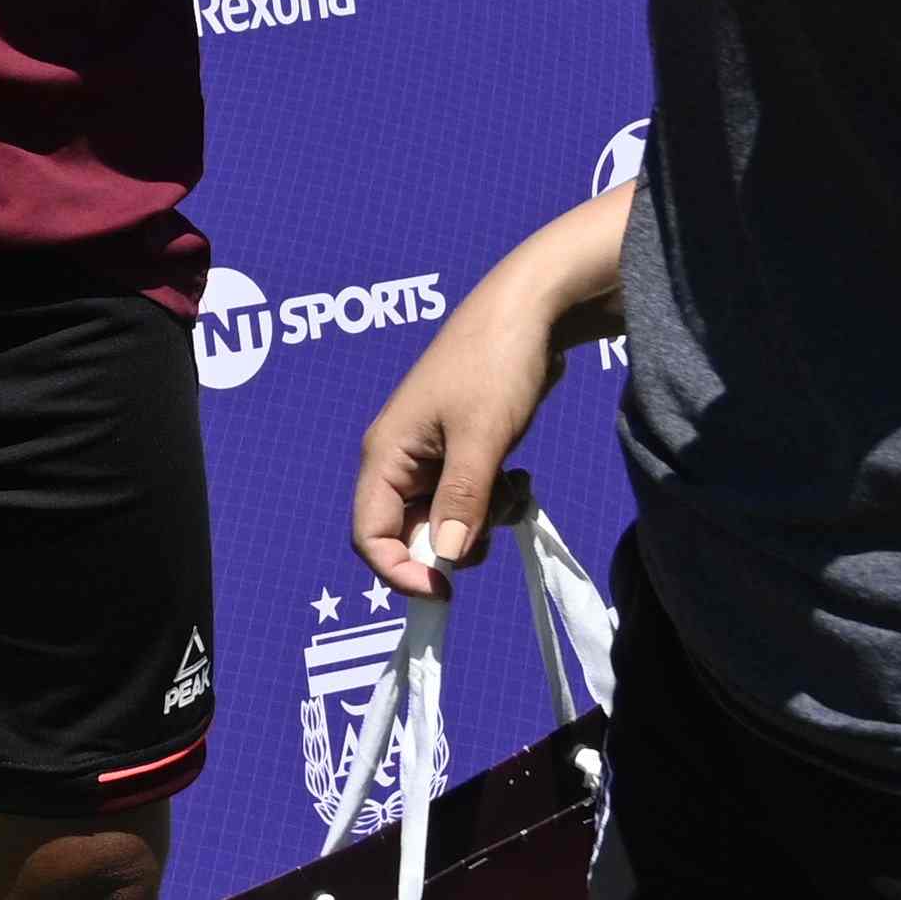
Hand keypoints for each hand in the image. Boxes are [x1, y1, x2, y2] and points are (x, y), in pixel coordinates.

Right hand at [356, 311, 560, 594]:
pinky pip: (468, 498)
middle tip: (494, 522)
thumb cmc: (495, 363)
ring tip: (513, 487)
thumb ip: (462, 500)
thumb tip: (448, 561)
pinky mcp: (460, 451)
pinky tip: (518, 475)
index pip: (369, 536)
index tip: (446, 589)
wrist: (531, 310)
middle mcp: (399, 459)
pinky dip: (493, 500)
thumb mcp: (482, 436)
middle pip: (409, 533)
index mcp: (386, 454)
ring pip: (445, 519)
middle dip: (452, 542)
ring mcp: (431, 456)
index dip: (400, 571)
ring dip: (480, 520)